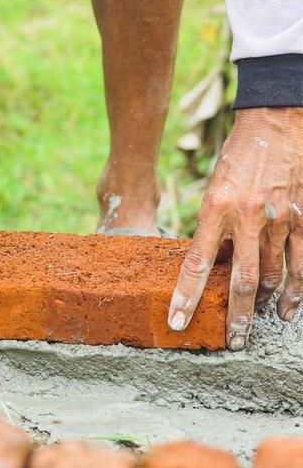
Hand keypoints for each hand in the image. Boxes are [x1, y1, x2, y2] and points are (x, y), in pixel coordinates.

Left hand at [169, 108, 302, 349]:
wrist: (275, 124)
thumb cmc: (237, 156)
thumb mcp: (214, 188)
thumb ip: (215, 226)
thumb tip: (216, 263)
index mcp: (216, 208)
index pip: (197, 262)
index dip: (186, 296)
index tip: (177, 321)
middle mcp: (247, 218)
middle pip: (241, 281)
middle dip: (235, 317)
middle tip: (231, 343)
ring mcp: (278, 220)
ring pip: (273, 277)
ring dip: (264, 306)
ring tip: (253, 328)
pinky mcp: (301, 218)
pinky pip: (300, 264)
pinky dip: (296, 291)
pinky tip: (288, 310)